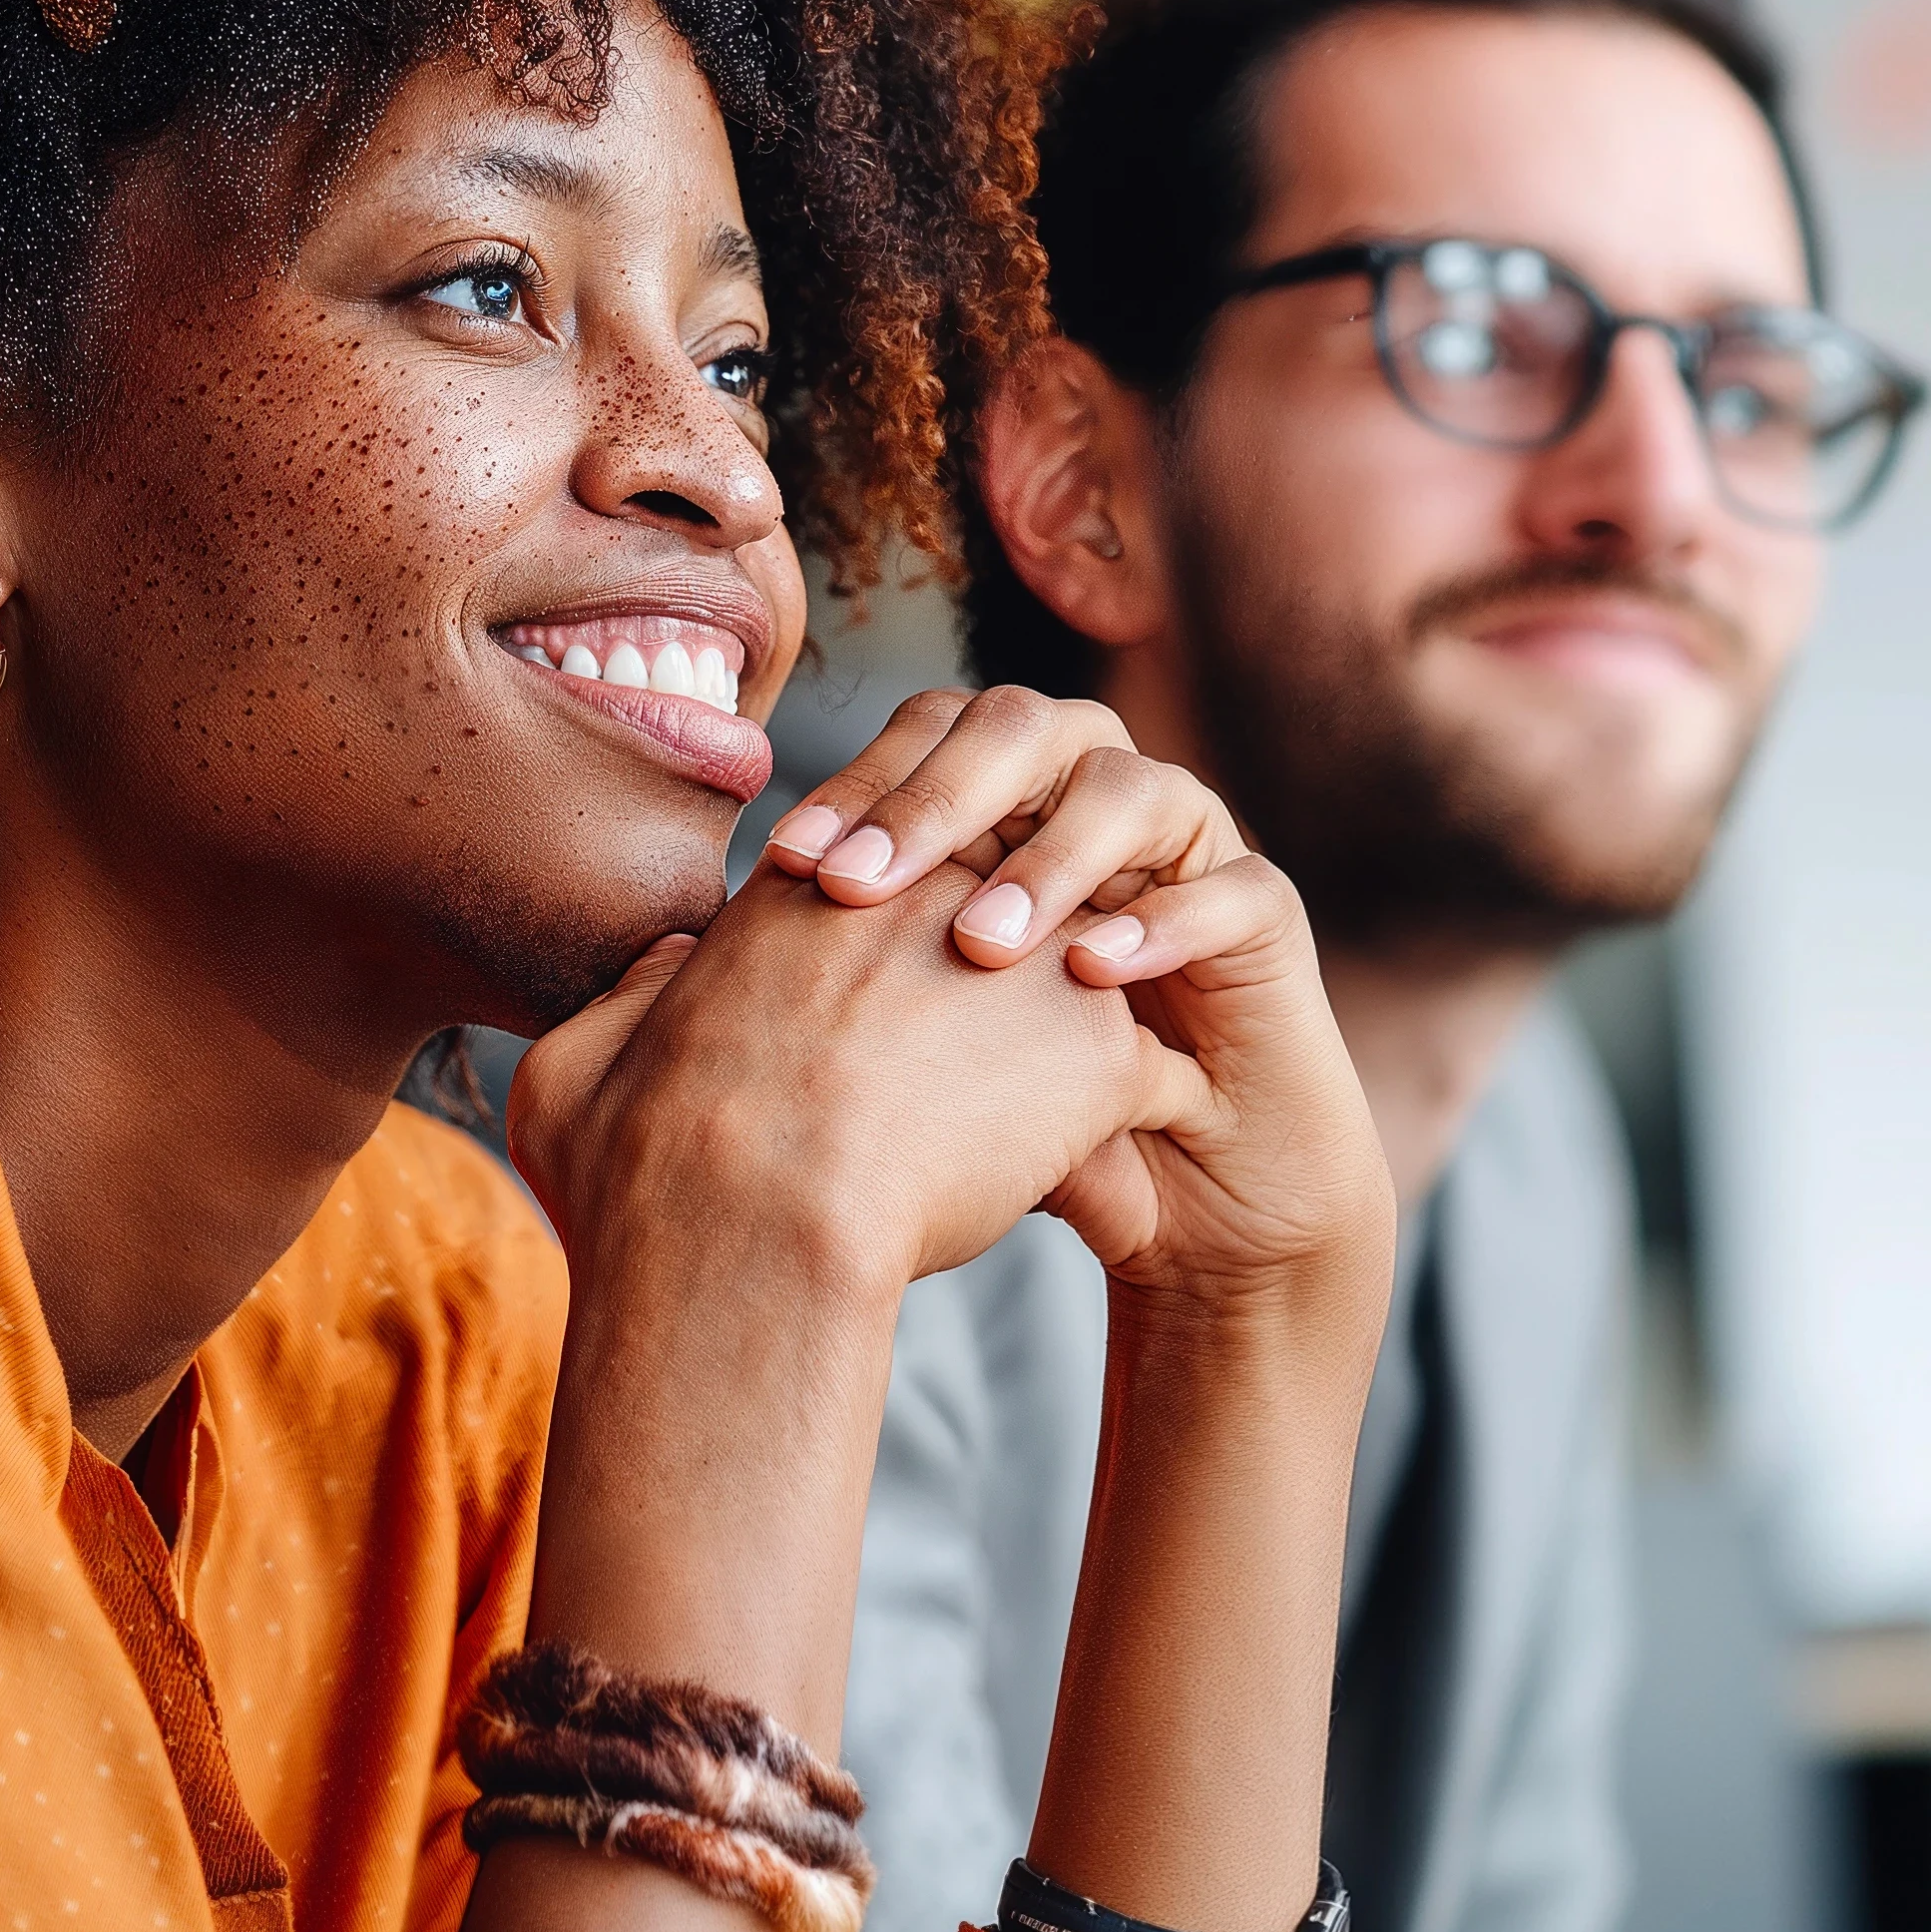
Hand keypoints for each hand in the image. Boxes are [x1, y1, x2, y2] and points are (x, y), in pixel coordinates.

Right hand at [508, 852, 1178, 1324]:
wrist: (749, 1229)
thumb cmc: (646, 1167)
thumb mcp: (578, 1066)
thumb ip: (627, 998)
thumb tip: (664, 966)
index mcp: (807, 896)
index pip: (885, 870)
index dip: (896, 933)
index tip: (892, 1012)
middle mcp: (927, 894)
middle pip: (998, 890)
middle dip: (1006, 956)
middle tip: (1006, 1042)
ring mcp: (1023, 958)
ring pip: (1088, 959)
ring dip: (1082, 1022)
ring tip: (1082, 1101)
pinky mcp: (1095, 1047)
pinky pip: (1152, 1065)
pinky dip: (1142, 1110)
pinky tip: (1125, 1160)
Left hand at [753, 686, 1389, 1347]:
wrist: (1188, 1202)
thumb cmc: (1028, 1124)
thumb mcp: (912, 1061)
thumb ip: (816, 995)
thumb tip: (667, 961)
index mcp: (1003, 808)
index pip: (923, 744)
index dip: (853, 789)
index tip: (779, 870)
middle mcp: (1091, 801)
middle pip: (1021, 729)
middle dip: (936, 801)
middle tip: (863, 889)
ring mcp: (1185, 849)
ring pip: (1129, 787)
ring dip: (1050, 856)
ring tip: (983, 941)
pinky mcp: (1263, 916)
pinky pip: (1229, 887)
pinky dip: (1162, 921)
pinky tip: (1099, 971)